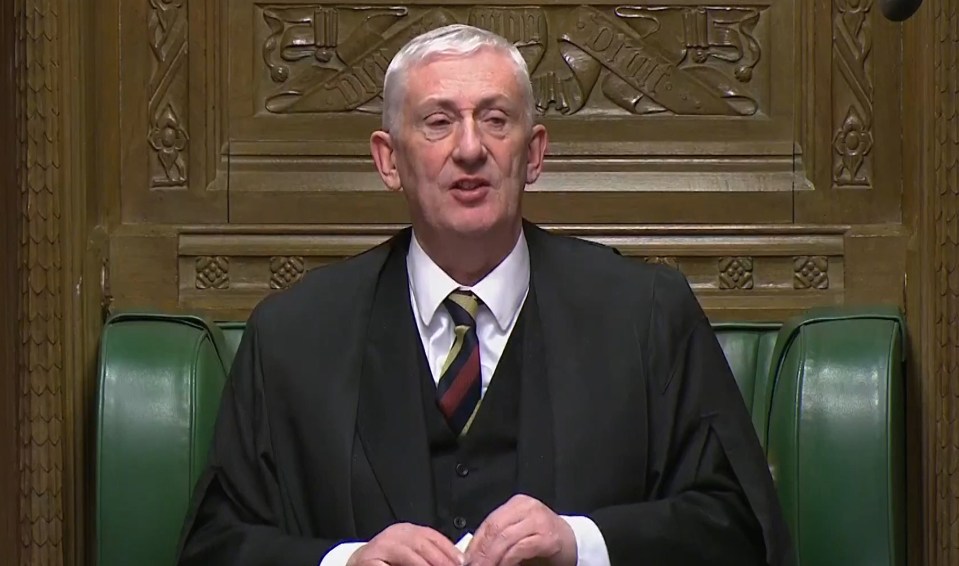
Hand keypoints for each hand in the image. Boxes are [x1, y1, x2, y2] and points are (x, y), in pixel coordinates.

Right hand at [346, 523, 463, 565]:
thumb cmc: (384, 563)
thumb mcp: (407, 553)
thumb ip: (427, 554)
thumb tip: (455, 561)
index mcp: (405, 531)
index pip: (432, 536)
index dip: (449, 550)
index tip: (462, 562)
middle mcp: (393, 534)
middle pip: (423, 544)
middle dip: (441, 561)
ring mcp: (380, 546)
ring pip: (410, 555)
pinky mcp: (369, 560)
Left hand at [465, 495, 576, 565]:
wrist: (576, 543)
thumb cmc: (545, 541)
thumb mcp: (519, 535)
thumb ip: (499, 539)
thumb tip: (472, 554)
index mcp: (518, 505)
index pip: (489, 522)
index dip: (475, 543)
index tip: (465, 560)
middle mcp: (528, 508)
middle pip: (495, 528)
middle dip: (481, 552)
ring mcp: (539, 520)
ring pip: (505, 537)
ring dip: (491, 558)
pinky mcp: (548, 537)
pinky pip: (521, 547)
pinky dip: (508, 559)